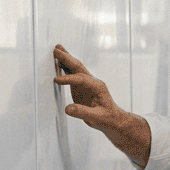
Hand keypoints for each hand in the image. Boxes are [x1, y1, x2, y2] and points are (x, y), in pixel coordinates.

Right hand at [52, 45, 150, 166]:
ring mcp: (86, 83)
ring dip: (66, 59)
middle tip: (57, 50)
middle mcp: (92, 82)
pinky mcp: (81, 87)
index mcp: (98, 87)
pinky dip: (65, 67)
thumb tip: (68, 109)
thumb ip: (83, 113)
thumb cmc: (108, 118)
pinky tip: (58, 63)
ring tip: (56, 49)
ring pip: (75, 68)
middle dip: (68, 58)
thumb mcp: (97, 118)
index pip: (81, 79)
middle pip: (79, 67)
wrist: (112, 119)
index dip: (68, 79)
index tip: (56, 80)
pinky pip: (72, 74)